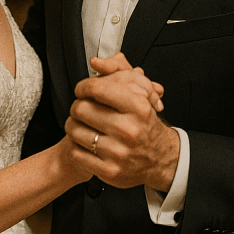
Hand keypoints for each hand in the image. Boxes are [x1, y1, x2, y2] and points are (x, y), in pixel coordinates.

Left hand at [65, 53, 179, 190]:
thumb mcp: (141, 93)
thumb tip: (96, 62)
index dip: (83, 86)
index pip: (96, 88)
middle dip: (77, 106)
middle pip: (81, 108)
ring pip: (74, 130)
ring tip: (81, 124)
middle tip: (82, 108)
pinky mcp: (109, 171)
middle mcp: (128, 129)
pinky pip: (76, 152)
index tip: (82, 90)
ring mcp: (118, 152)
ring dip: (73, 125)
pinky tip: (85, 142)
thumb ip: (119, 72)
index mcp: (138, 107)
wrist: (160, 159)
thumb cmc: (145, 123)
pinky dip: (76, 146)